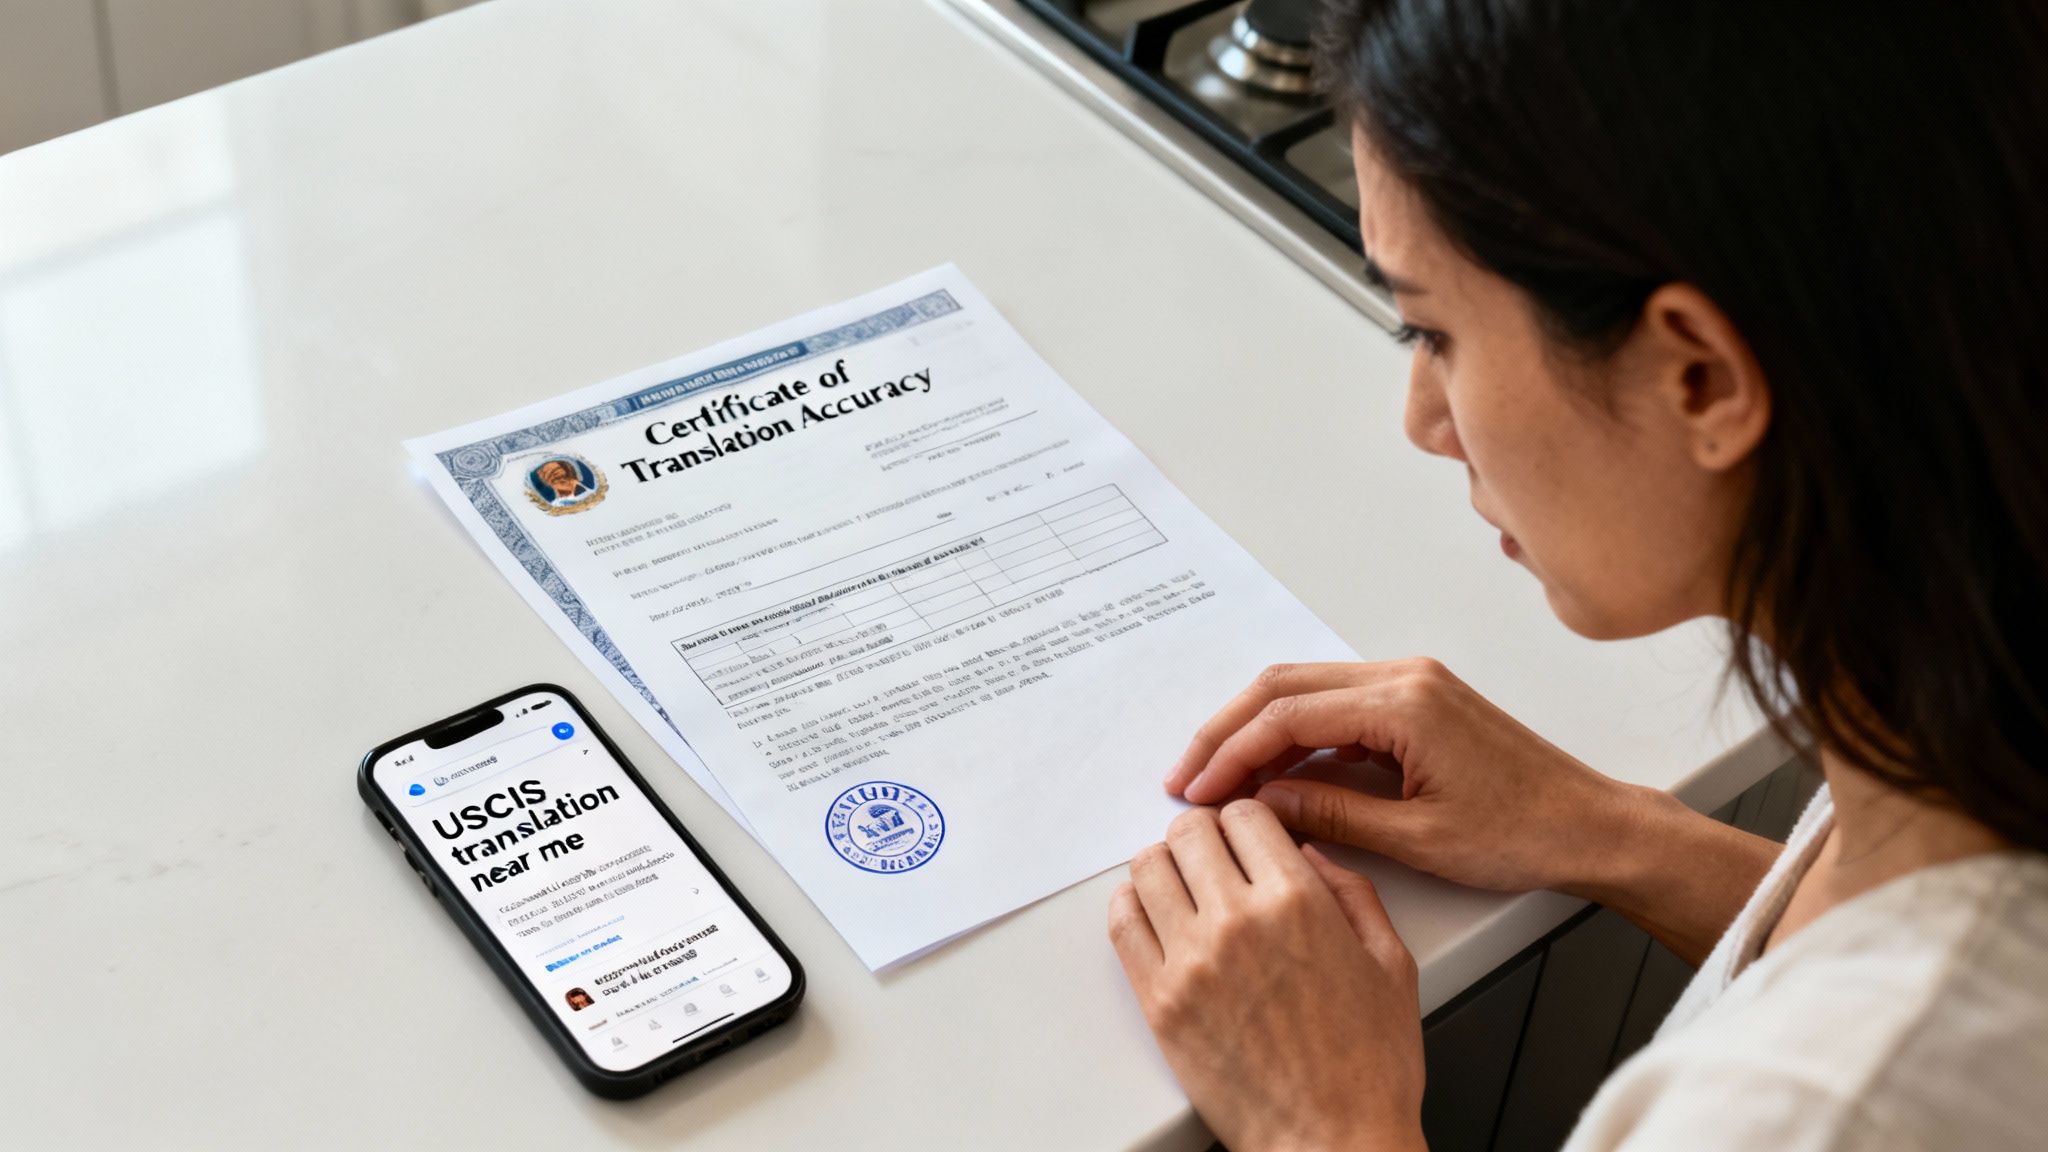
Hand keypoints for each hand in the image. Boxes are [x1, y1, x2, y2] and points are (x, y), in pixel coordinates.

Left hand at [1109, 801, 1425, 1151]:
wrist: (1332, 1143)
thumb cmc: (1368, 1067)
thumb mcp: (1391, 962)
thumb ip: (1352, 891)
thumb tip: (1308, 853)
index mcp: (1298, 902)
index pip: (1245, 813)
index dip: (1247, 819)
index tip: (1246, 834)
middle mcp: (1238, 920)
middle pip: (1189, 831)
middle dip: (1204, 835)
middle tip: (1213, 857)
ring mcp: (1191, 961)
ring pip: (1148, 868)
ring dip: (1166, 866)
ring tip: (1184, 886)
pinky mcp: (1160, 1002)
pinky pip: (1122, 924)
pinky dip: (1132, 905)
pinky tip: (1153, 914)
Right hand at [1163, 660, 1778, 962]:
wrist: (1592, 827)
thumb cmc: (1525, 834)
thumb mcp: (1417, 838)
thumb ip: (1331, 812)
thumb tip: (1262, 803)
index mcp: (1404, 703)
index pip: (1287, 714)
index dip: (1231, 753)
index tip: (1196, 790)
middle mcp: (1404, 677)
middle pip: (1284, 686)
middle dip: (1227, 732)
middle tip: (1187, 780)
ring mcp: (1411, 683)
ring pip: (1305, 690)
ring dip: (1256, 731)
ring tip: (1220, 781)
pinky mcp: (1417, 702)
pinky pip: (1336, 706)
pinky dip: (1294, 735)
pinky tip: (1273, 774)